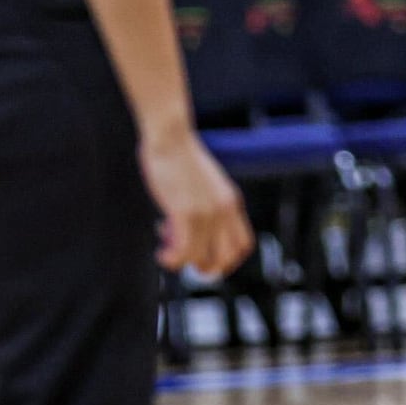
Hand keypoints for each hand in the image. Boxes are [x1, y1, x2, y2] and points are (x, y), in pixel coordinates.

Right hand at [141, 126, 253, 277]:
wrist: (170, 137)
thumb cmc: (180, 158)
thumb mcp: (204, 184)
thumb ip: (207, 205)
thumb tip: (192, 229)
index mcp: (231, 202)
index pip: (244, 245)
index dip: (227, 259)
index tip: (205, 256)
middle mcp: (224, 210)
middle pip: (227, 258)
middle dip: (205, 267)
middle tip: (185, 255)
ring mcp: (207, 213)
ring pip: (200, 259)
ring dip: (182, 261)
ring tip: (166, 245)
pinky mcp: (186, 213)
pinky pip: (183, 253)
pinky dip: (171, 260)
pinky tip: (161, 252)